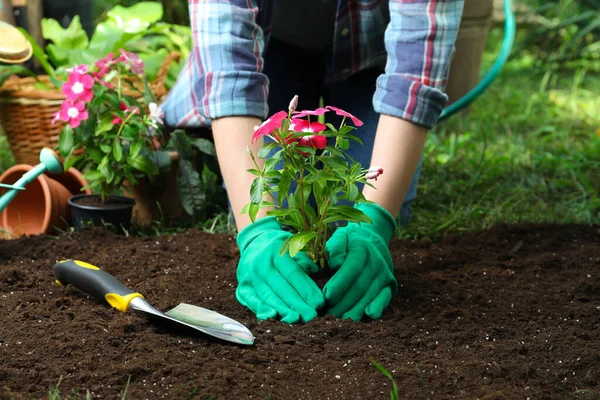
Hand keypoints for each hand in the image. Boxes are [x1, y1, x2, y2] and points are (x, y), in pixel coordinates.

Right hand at [235, 217, 324, 322]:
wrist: (254, 244)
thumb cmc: (281, 250)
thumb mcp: (293, 246)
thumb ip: (304, 260)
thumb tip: (314, 270)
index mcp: (276, 251)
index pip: (293, 273)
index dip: (306, 289)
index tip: (319, 303)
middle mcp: (261, 263)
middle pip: (282, 288)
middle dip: (298, 304)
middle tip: (311, 316)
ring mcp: (249, 276)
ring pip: (268, 296)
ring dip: (283, 310)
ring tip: (296, 319)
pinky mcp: (242, 287)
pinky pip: (252, 301)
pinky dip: (261, 309)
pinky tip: (272, 316)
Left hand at [323, 202, 397, 320]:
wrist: (374, 239)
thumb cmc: (350, 241)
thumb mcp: (340, 236)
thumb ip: (335, 247)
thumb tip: (335, 264)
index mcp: (362, 248)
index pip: (351, 269)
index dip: (339, 284)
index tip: (326, 297)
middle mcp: (377, 262)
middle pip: (359, 286)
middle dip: (343, 303)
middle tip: (328, 315)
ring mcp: (385, 275)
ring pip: (369, 295)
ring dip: (354, 310)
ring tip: (339, 320)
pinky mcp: (390, 286)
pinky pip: (385, 299)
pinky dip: (377, 308)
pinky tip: (368, 316)